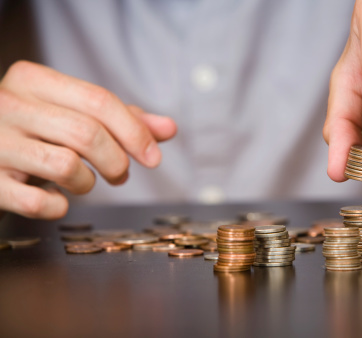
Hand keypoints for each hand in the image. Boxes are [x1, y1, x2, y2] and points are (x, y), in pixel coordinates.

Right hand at [0, 61, 176, 218]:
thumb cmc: (37, 131)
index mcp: (33, 80)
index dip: (135, 132)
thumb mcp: (74, 114)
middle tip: (121, 175)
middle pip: (87, 133)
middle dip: (117, 161)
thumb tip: (169, 128)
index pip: (100, 101)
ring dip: (88, 183)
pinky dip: (58, 206)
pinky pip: (36, 202)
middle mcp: (8, 104)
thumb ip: (122, 119)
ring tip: (85, 182)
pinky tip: (58, 200)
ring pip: (64, 165)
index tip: (154, 157)